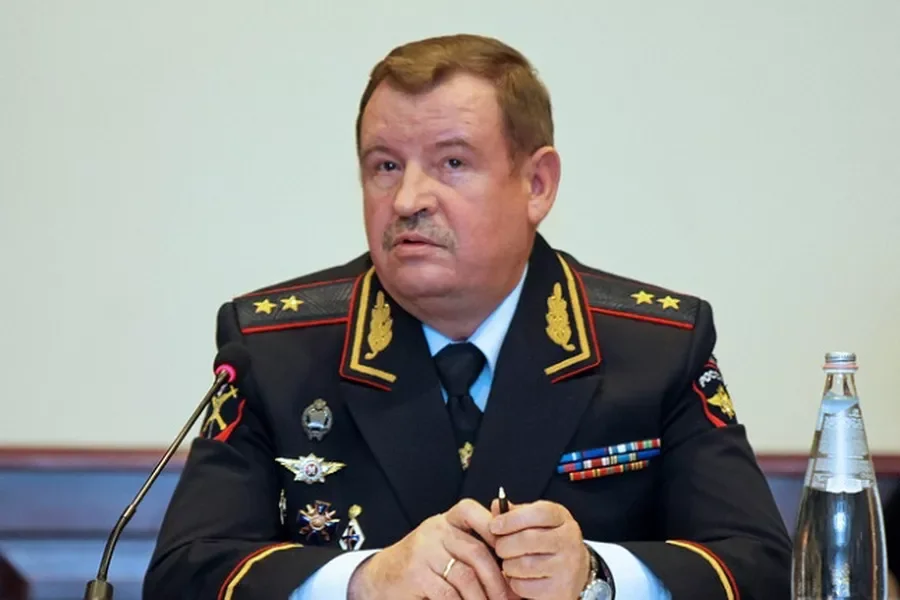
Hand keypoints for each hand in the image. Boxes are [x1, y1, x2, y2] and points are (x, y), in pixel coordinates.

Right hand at [348, 498, 516, 599]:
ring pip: (466, 576)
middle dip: (498, 580)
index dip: (495, 528)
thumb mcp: (444, 547)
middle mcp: (434, 531)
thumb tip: (513, 556)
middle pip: (476, 552)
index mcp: (445, 521)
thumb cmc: (420, 564)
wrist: (380, 578)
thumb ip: (471, 544)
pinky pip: (448, 594)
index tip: (512, 552)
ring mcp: (423, 552)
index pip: (472, 512)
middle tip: (510, 598)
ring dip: (483, 598)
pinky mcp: (415, 574)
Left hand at [489, 499, 590, 599]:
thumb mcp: (537, 521)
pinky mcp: (560, 590)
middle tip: (500, 548)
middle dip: (504, 544)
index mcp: (562, 518)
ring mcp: (567, 567)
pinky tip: (519, 577)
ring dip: (508, 565)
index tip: (494, 526)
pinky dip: (514, 582)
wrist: (577, 571)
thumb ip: (516, 513)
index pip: (538, 513)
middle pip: (527, 539)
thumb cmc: (549, 541)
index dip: (512, 519)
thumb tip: (496, 505)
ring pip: (523, 564)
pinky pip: (524, 586)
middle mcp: (569, 541)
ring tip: (510, 562)